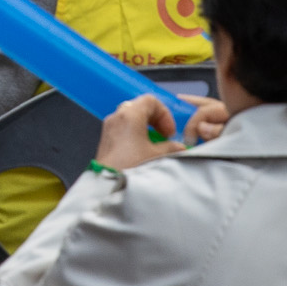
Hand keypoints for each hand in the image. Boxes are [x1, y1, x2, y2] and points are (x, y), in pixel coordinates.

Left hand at [93, 91, 219, 170]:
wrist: (109, 185)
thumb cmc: (131, 167)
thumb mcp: (157, 156)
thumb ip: (171, 148)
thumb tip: (180, 147)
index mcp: (129, 115)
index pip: (150, 100)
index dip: (164, 114)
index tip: (170, 131)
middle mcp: (116, 117)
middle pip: (139, 107)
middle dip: (155, 120)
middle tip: (164, 136)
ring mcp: (109, 128)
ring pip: (130, 118)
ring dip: (145, 128)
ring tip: (154, 145)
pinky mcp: (106, 139)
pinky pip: (123, 129)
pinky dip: (135, 134)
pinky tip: (142, 151)